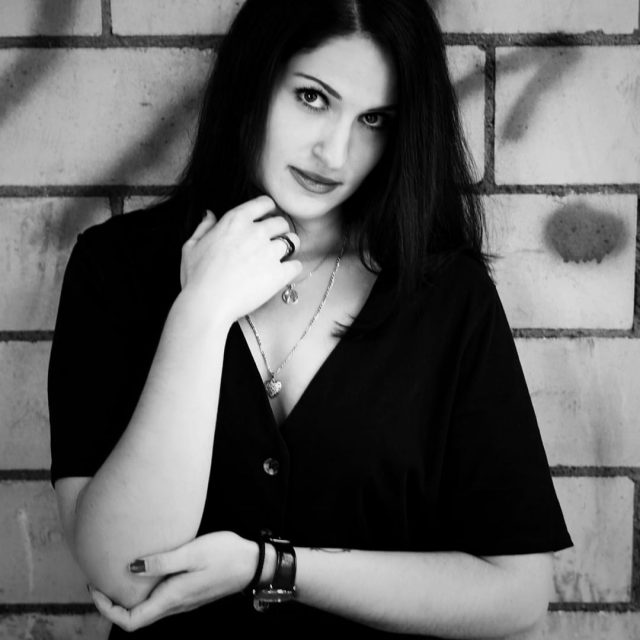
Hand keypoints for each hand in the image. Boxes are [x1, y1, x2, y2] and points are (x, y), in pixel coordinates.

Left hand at [88, 531, 256, 631]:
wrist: (253, 563)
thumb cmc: (225, 554)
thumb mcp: (193, 552)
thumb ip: (162, 562)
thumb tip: (130, 568)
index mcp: (173, 598)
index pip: (131, 621)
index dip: (108, 610)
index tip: (97, 589)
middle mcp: (175, 605)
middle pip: (136, 618)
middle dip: (112, 603)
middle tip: (100, 579)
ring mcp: (183, 601)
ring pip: (147, 609)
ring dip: (128, 597)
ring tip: (117, 573)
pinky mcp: (189, 592)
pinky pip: (159, 599)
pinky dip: (143, 590)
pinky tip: (144, 570)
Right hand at [179, 196, 301, 322]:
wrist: (207, 303)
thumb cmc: (196, 276)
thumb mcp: (191, 246)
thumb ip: (203, 227)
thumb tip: (209, 214)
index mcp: (235, 221)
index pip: (264, 203)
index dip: (269, 210)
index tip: (267, 218)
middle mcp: (256, 232)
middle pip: (282, 222)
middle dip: (280, 230)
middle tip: (273, 242)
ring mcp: (269, 252)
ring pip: (293, 241)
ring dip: (289, 248)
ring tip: (281, 257)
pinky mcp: (279, 274)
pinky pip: (297, 265)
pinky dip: (292, 269)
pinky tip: (284, 274)